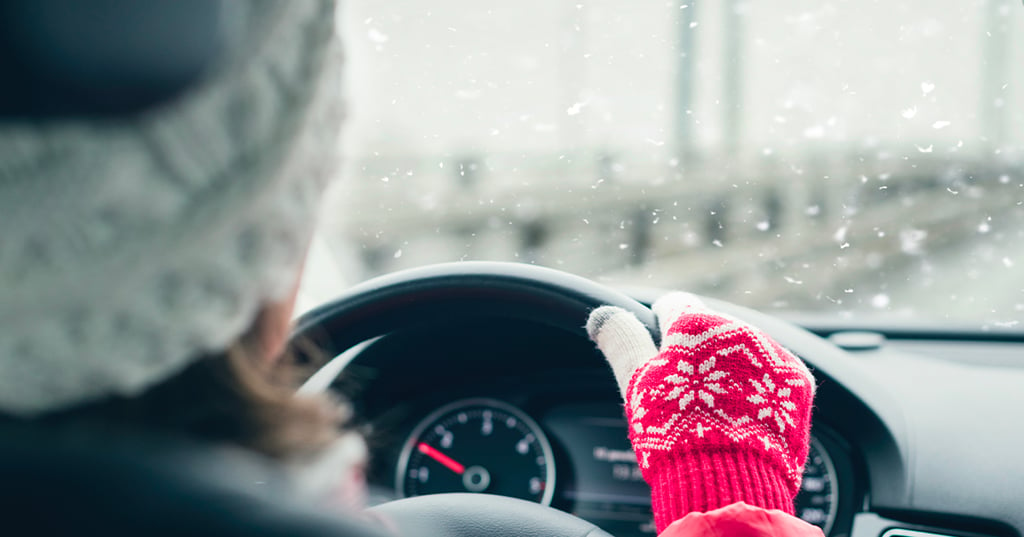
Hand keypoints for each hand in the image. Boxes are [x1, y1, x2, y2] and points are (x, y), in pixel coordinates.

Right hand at [586, 293, 814, 531]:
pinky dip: (758, 389)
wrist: (728, 481)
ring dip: (730, 370)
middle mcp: (740, 328)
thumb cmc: (674, 431)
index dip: (660, 325)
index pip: (673, 305)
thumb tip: (604, 316)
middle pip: (712, 331)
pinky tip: (742, 415)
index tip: (658, 345)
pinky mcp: (798, 382)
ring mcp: (773, 354)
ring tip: (716, 409)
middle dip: (698, 353)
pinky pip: (772, 375)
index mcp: (696, 323)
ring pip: (744, 352)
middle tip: (684, 393)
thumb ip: (623, 341)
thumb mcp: (638, 382)